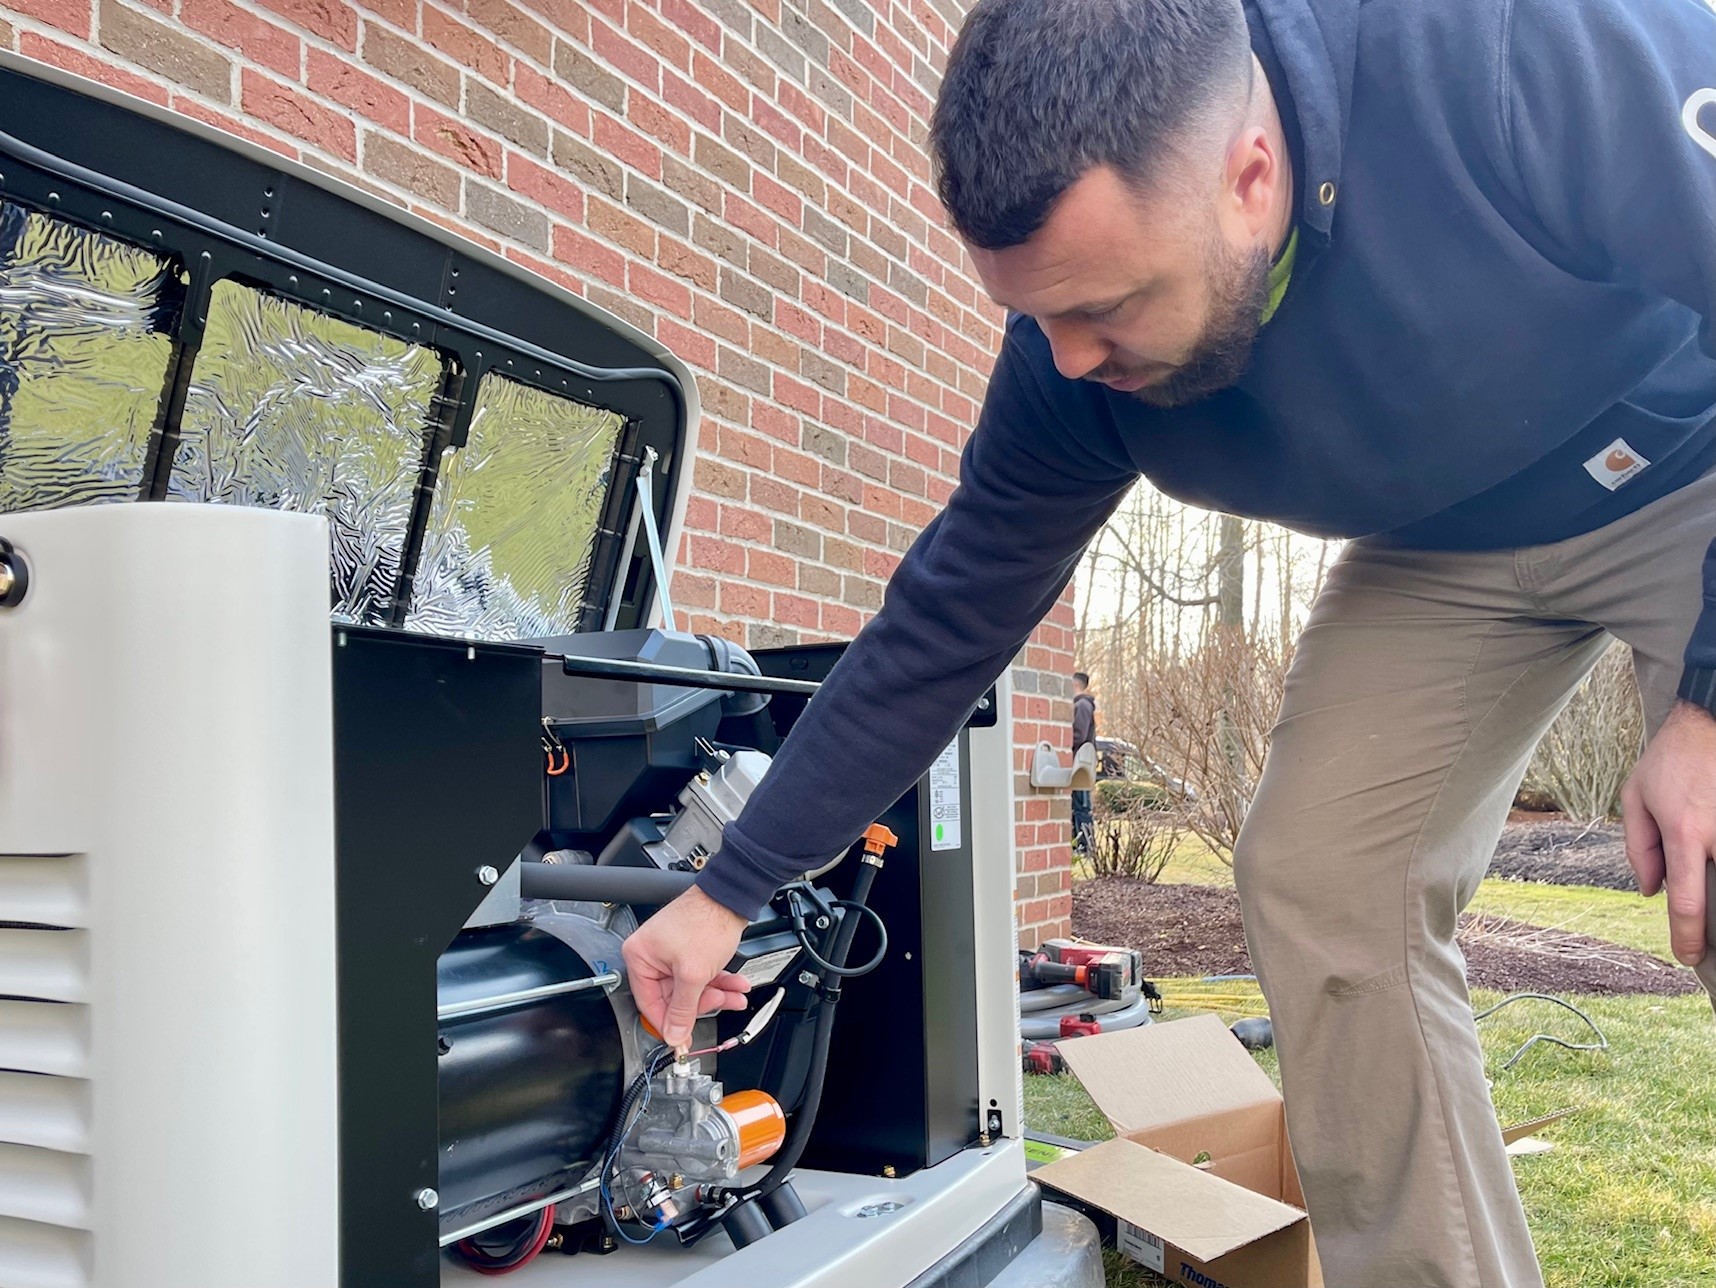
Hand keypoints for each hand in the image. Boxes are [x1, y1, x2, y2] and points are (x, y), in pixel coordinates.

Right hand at [622, 886, 751, 1051]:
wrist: (730, 897)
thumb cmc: (706, 921)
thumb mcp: (693, 974)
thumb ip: (684, 1009)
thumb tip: (674, 1034)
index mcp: (640, 957)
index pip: (649, 1003)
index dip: (669, 1023)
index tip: (682, 1038)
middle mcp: (651, 955)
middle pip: (674, 997)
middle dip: (704, 1002)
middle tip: (721, 1003)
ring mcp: (670, 952)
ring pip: (692, 987)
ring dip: (716, 993)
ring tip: (735, 995)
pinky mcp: (689, 950)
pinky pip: (701, 975)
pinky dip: (719, 980)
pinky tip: (735, 985)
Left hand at [1622, 701, 1715, 968]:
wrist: (1710, 720)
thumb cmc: (1671, 759)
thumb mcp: (1637, 796)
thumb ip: (1640, 847)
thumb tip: (1651, 892)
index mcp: (1684, 830)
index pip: (1686, 898)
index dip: (1688, 935)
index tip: (1689, 955)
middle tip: (1711, 942)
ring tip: (1710, 905)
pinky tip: (1715, 881)